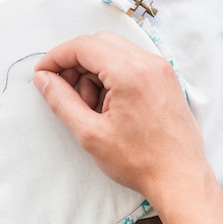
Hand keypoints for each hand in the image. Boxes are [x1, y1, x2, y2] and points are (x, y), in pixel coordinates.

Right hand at [33, 32, 212, 212]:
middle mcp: (149, 63)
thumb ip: (62, 101)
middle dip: (75, 64)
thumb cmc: (141, 161)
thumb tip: (44, 80)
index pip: (83, 46)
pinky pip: (131, 64)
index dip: (56, 57)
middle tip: (63, 91)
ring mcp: (161, 70)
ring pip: (114, 53)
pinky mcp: (165, 80)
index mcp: (130, 73)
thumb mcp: (90, 133)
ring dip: (94, 73)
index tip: (43, 73)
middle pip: (99, 44)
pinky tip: (108, 107)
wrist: (179, 179)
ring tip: (91, 109)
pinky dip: (112, 78)